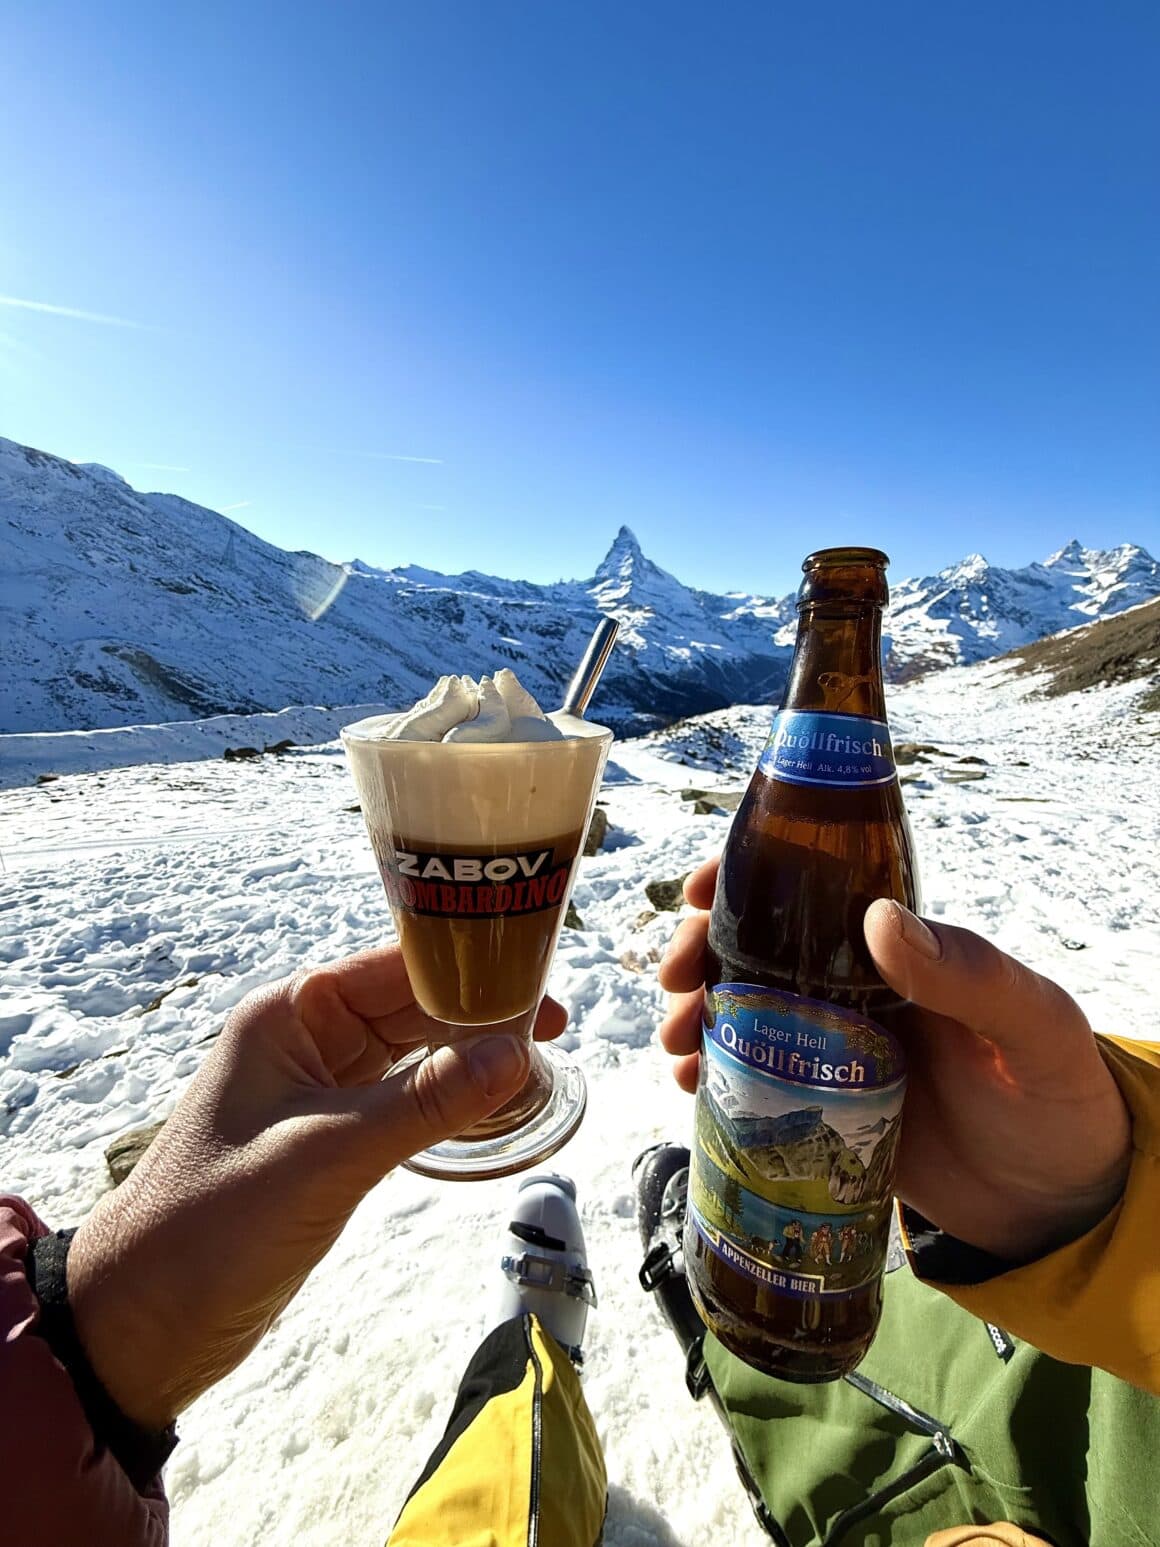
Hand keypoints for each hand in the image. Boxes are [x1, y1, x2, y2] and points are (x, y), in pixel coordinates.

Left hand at [68, 948, 563, 1429]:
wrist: (143, 1322)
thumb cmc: (215, 1223)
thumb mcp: (328, 1155)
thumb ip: (424, 1103)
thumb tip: (518, 1055)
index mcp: (289, 1016)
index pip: (395, 968)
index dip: (469, 972)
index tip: (538, 982)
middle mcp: (306, 1041)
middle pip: (411, 1008)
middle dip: (478, 1016)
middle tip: (556, 1029)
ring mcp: (319, 1093)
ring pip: (411, 1057)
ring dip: (468, 1060)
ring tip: (540, 1065)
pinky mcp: (330, 1143)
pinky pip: (403, 1103)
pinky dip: (447, 1102)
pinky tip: (492, 1106)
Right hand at [658, 858, 1131, 1262]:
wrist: (1058, 1210)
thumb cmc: (1058, 1100)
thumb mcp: (1032, 1028)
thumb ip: (970, 974)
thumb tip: (880, 918)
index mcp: (901, 953)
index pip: (815, 892)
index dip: (750, 880)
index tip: (700, 891)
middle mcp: (857, 991)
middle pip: (759, 950)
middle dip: (701, 953)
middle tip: (674, 980)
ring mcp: (832, 1052)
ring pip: (744, 1014)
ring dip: (697, 1016)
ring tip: (676, 1045)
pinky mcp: (820, 1113)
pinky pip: (752, 1084)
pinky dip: (713, 1079)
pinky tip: (693, 1089)